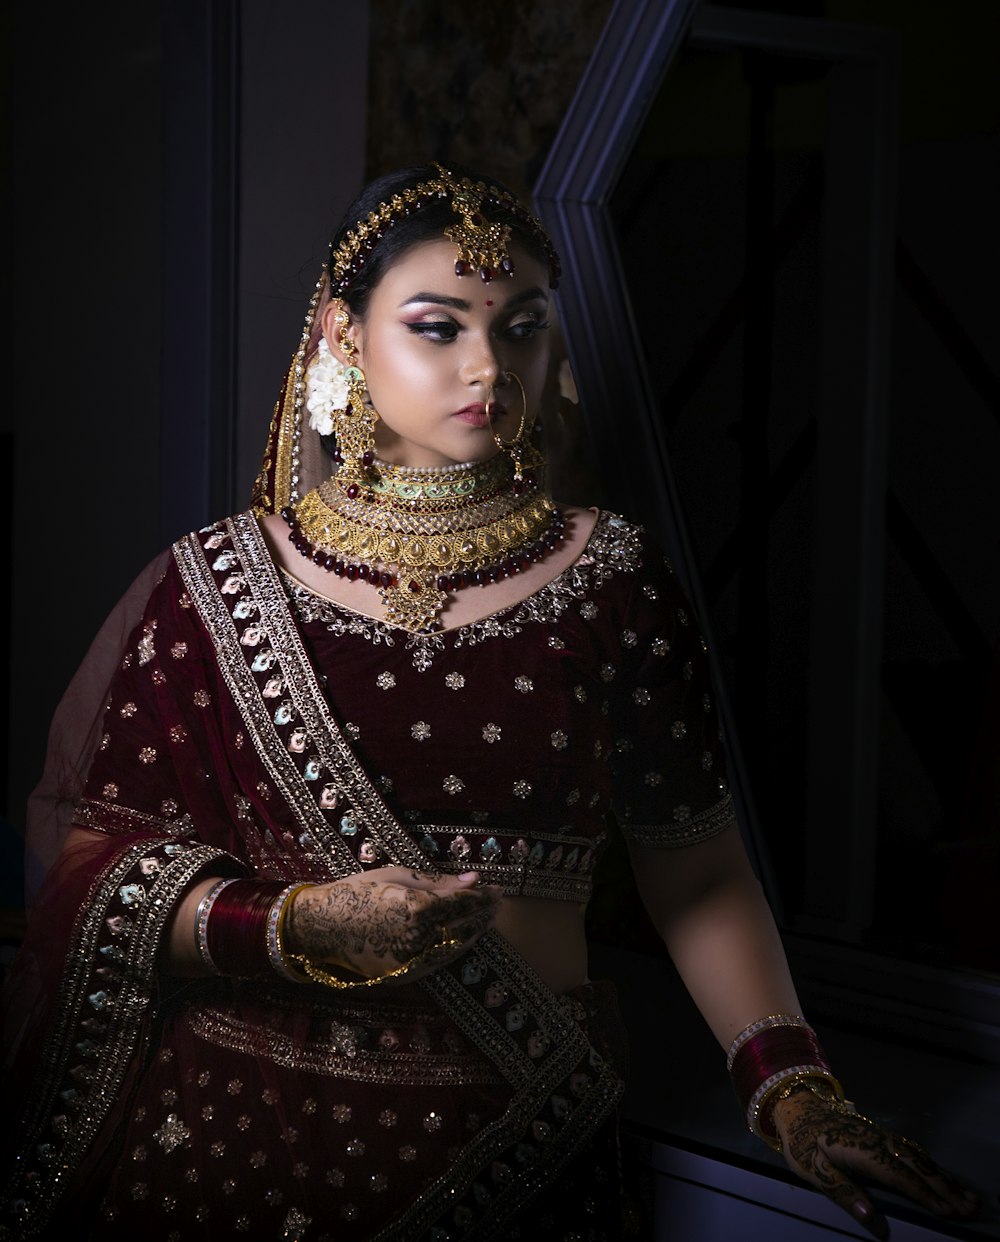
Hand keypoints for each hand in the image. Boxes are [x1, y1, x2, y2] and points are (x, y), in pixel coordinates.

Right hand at [284, 867, 498, 981]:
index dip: (483, 897)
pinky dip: (453, 950)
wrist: (320, 926)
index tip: (497, 890)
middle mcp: (417, 939)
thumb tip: (474, 881)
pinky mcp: (402, 975)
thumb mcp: (397, 876)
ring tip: (484, 920)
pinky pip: (437, 963)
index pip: (463, 904)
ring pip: (454, 949)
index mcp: (417, 909)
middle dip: (483, 915)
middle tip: (496, 904)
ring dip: (473, 934)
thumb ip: (438, 882)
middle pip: (464, 928)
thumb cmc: (357, 890)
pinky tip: (460, 939)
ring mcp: (410, 962)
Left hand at [773, 1086, 979, 1238]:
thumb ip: (844, 1194)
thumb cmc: (803, 1141)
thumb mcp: (814, 1170)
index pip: (898, 1176)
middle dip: (945, 1188)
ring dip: (945, 1178)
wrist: (798, 1106)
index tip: (947, 1211)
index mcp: (860, 1151)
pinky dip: (933, 1166)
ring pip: (919, 1158)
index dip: (923, 1194)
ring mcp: (882, 1136)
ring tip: (969, 1198)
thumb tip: (873, 1222)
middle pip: (916, 1166)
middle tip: (971, 1209)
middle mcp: (877, 1141)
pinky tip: (945, 1177)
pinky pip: (913, 1151)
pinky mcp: (882, 1135)